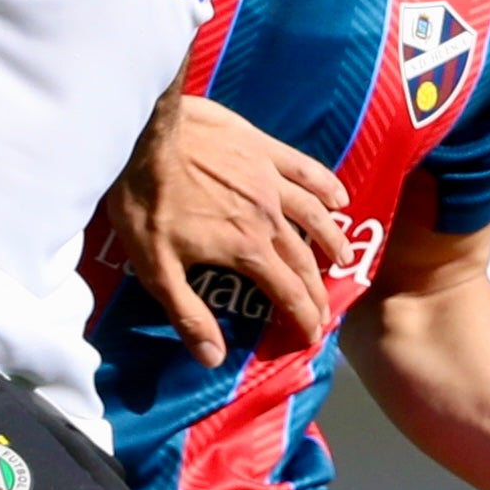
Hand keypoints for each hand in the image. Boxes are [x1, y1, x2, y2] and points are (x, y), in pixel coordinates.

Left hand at [107, 93, 345, 365]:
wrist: (146, 131)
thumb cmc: (146, 200)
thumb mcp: (156, 268)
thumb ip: (188, 313)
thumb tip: (214, 358)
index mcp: (246, 249)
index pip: (288, 293)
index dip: (303, 319)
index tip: (312, 336)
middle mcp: (270, 218)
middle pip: (305, 261)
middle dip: (318, 291)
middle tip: (324, 311)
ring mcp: (272, 180)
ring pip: (315, 216)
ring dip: (332, 241)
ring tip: (343, 258)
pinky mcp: (266, 149)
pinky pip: (307, 170)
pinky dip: (328, 186)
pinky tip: (339, 198)